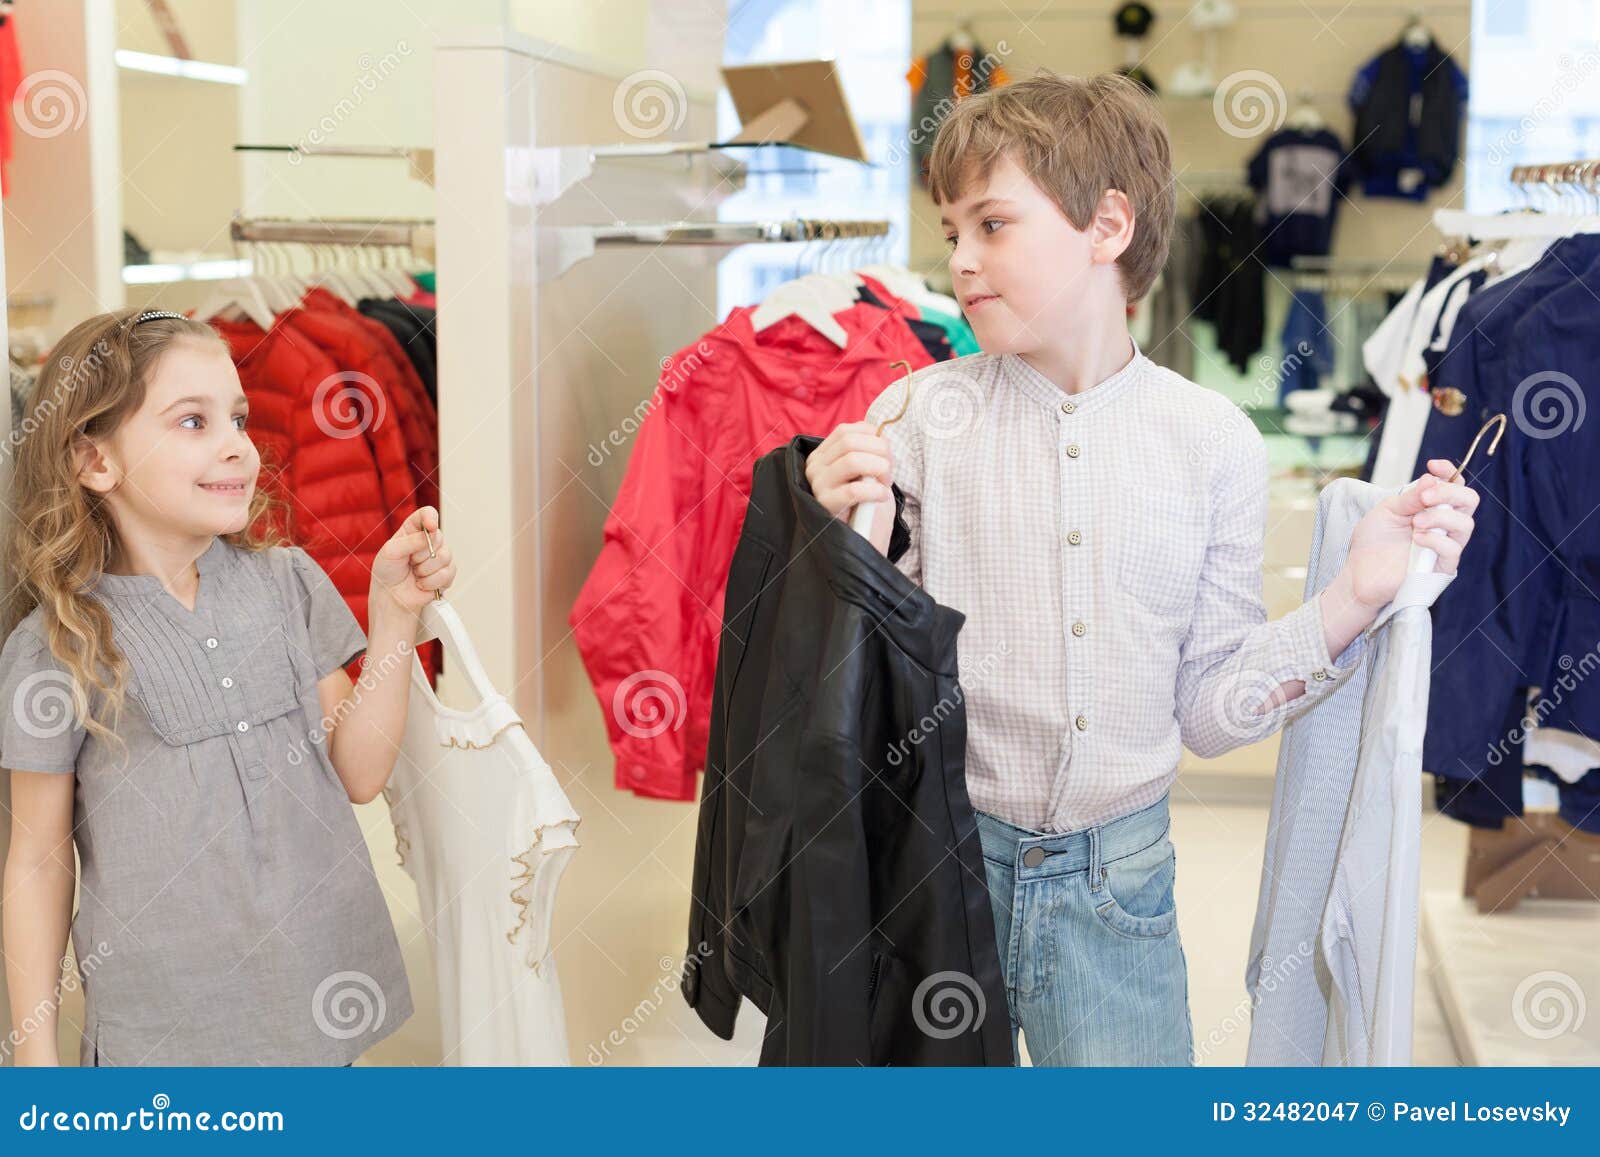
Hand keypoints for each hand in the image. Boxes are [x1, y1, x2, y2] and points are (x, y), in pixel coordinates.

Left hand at [370, 506, 454, 618]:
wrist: (391, 597)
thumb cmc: (387, 572)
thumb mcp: (390, 552)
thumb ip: (410, 541)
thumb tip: (429, 535)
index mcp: (413, 530)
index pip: (427, 514)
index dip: (431, 518)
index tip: (430, 527)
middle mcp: (428, 540)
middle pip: (438, 537)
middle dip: (421, 553)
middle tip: (409, 561)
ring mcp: (439, 557)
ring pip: (445, 556)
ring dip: (425, 570)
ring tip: (415, 574)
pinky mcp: (446, 574)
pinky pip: (448, 573)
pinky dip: (432, 581)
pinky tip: (422, 583)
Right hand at [805, 421, 893, 518]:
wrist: (857, 536)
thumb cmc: (863, 502)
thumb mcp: (862, 472)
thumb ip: (866, 451)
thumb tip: (880, 434)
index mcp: (822, 455)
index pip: (845, 431)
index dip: (871, 436)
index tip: (885, 453)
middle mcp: (815, 466)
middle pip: (850, 442)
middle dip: (879, 452)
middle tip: (889, 471)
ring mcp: (818, 485)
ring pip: (852, 460)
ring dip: (878, 468)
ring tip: (885, 483)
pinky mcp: (826, 504)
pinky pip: (854, 490)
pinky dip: (875, 490)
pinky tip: (882, 496)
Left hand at [1344, 459, 1479, 609]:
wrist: (1359, 572)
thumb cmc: (1374, 540)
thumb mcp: (1388, 510)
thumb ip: (1411, 497)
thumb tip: (1432, 478)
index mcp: (1432, 506)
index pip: (1455, 485)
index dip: (1449, 472)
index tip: (1432, 465)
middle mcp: (1444, 523)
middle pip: (1469, 501)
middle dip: (1450, 493)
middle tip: (1425, 498)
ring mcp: (1445, 545)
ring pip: (1465, 524)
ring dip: (1440, 517)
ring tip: (1415, 522)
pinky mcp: (1442, 567)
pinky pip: (1453, 550)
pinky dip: (1435, 540)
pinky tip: (1416, 538)